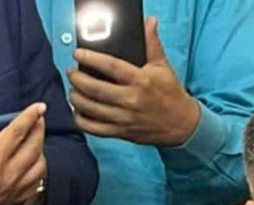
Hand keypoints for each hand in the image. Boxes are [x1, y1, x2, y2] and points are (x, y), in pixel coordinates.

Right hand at [0, 103, 47, 204]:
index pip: (17, 133)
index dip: (29, 117)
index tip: (40, 106)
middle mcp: (10, 175)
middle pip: (34, 148)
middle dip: (39, 130)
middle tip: (39, 118)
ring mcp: (15, 189)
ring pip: (40, 166)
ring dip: (41, 149)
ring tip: (35, 139)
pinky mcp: (16, 199)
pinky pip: (37, 183)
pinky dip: (40, 169)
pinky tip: (34, 163)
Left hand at [68, 16, 199, 145]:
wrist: (182, 124)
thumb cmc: (171, 94)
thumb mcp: (163, 67)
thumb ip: (152, 44)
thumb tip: (149, 23)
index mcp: (140, 81)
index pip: (110, 67)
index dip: (90, 58)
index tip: (78, 54)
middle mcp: (131, 100)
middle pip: (95, 89)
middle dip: (77, 79)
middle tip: (72, 72)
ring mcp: (125, 118)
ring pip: (91, 109)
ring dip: (76, 98)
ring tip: (73, 89)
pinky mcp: (122, 132)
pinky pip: (95, 129)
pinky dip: (82, 120)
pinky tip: (79, 111)